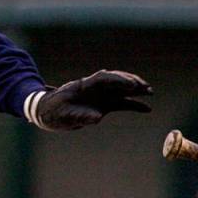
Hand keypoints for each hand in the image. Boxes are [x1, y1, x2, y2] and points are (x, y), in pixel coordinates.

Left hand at [32, 70, 151, 130]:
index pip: (104, 78)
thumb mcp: (64, 116)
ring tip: (150, 92)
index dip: (118, 80)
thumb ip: (80, 116)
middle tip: (145, 87)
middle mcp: (94, 88)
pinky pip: (121, 103)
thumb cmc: (53, 112)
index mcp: (84, 85)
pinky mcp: (103, 105)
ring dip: (135, 90)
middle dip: (131, 82)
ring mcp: (100, 95)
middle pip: (116, 80)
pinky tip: (147, 108)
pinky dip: (134, 104)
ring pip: (121, 90)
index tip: (131, 85)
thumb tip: (97, 118)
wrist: (46, 113)